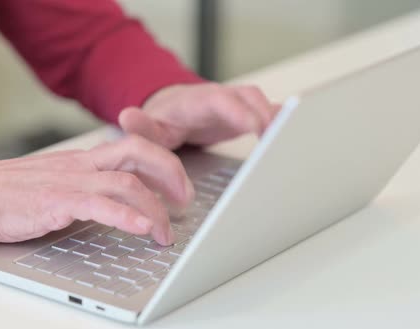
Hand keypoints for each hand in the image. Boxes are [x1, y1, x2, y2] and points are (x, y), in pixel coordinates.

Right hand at [0, 135, 193, 245]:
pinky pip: (99, 205)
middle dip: (171, 174)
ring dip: (154, 208)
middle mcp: (83, 164)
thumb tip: (116, 200)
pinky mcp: (57, 202)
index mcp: (84, 158)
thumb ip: (87, 183)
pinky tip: (141, 228)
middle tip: (185, 201)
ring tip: (164, 233)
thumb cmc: (14, 191)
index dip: (163, 163)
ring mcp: (71, 181)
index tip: (178, 187)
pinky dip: (125, 216)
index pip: (134, 147)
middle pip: (140, 153)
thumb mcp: (58, 180)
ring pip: (127, 183)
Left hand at [119, 83, 278, 149]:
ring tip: (291, 140)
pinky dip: (280, 121)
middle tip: (279, 139)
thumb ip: (141, 126)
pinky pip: (266, 112)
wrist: (172, 113)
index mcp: (196, 102)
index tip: (254, 125)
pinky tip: (294, 136)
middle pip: (248, 98)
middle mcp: (219, 98)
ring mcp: (234, 104)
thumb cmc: (163, 122)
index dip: (238, 111)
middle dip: (266, 115)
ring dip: (276, 119)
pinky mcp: (245, 113)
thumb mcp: (148, 128)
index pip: (219, 100)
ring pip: (261, 103)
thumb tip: (126, 115)